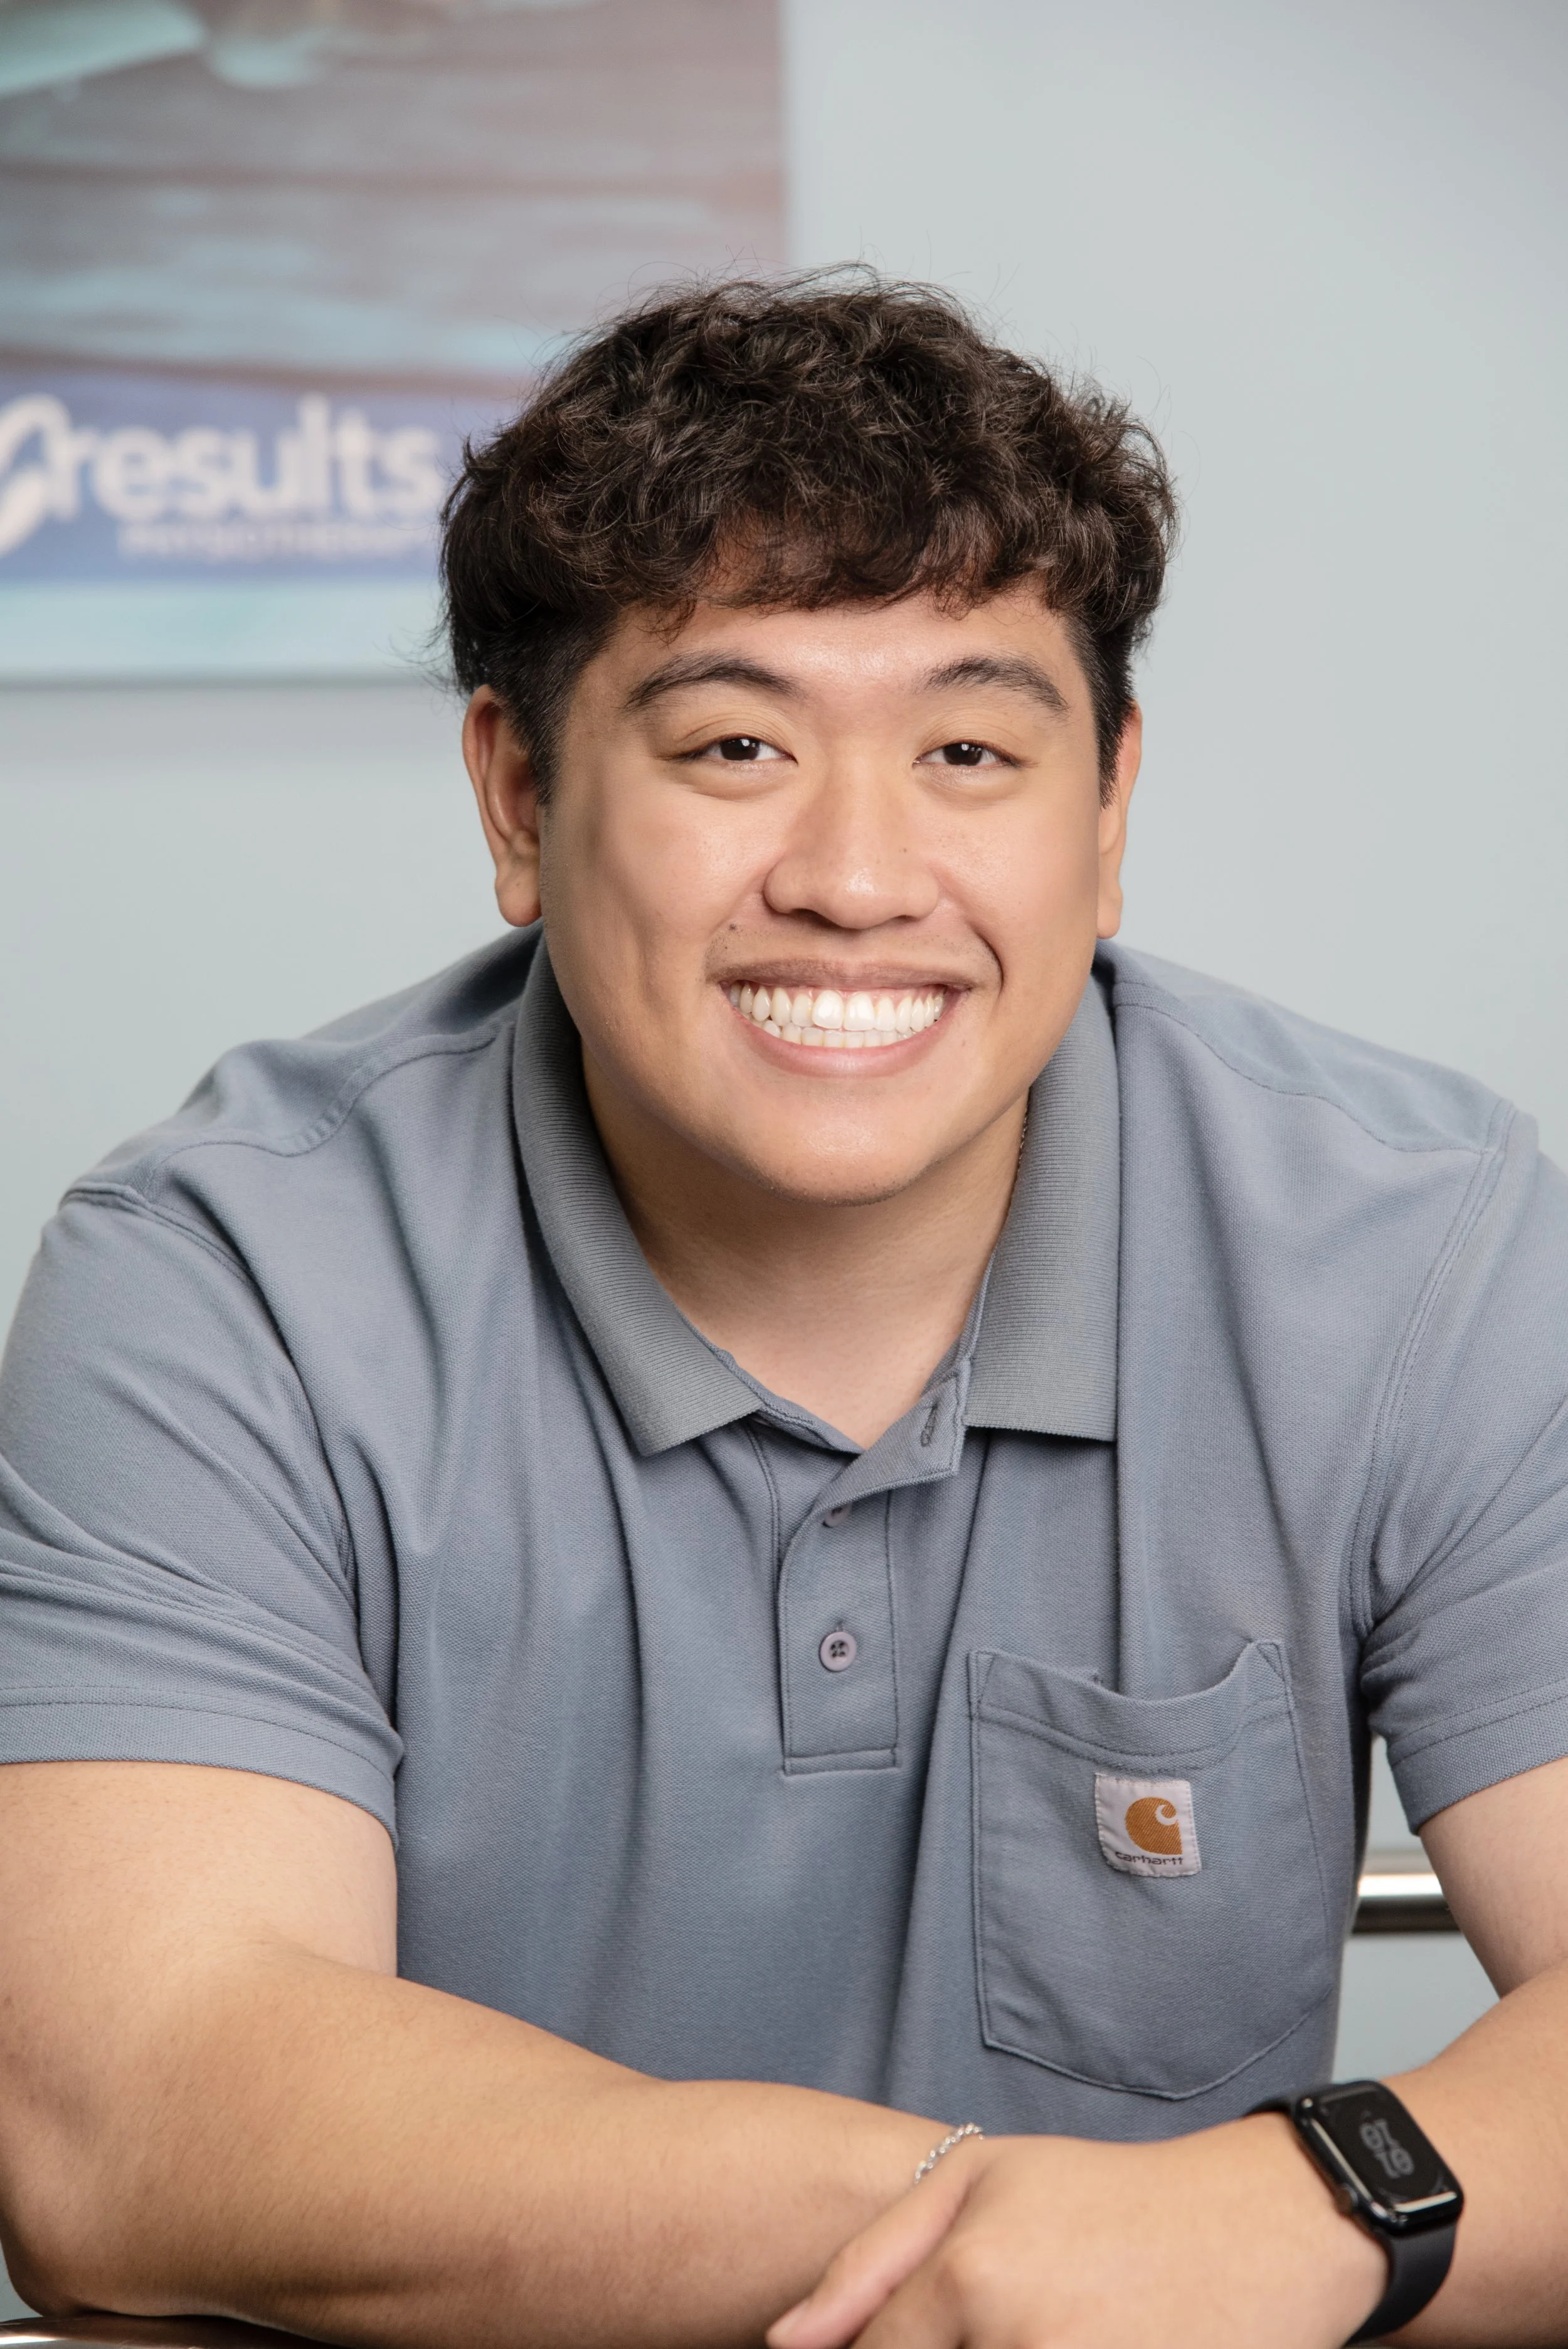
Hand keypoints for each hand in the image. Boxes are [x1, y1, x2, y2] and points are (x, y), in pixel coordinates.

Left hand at [768, 2116, 1387, 2348]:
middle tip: (987, 2329)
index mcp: (972, 2276)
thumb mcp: (979, 2181)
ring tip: (1039, 2325)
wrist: (1260, 2227)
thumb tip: (783, 2344)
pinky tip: (1071, 2338)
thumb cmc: (1109, 2198)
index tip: (920, 2340)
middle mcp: (1023, 2342)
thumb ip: (869, 2262)